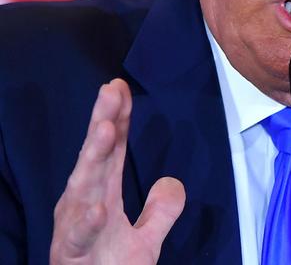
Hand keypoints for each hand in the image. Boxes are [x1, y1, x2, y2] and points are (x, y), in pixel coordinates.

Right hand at [50, 79, 184, 263]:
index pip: (111, 150)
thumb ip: (160, 211)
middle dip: (103, 122)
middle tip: (111, 91)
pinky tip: (99, 208)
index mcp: (100, 196)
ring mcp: (76, 228)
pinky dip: (89, 222)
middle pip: (96, 158)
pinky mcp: (72, 256)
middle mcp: (83, 205)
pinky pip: (80, 237)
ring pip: (83, 188)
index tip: (121, 87)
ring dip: (94, 158)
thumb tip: (172, 182)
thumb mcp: (145, 241)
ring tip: (105, 130)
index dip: (117, 119)